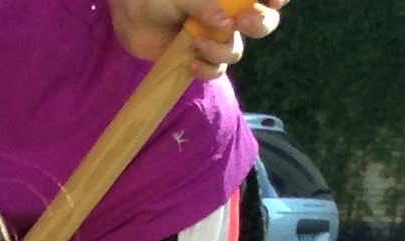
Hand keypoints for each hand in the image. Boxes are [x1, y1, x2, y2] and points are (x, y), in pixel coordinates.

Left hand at [109, 0, 284, 77]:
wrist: (130, 15)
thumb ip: (204, 4)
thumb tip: (227, 23)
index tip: (274, 1)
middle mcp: (230, 14)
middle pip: (264, 23)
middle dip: (259, 24)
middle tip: (241, 22)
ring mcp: (215, 37)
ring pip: (236, 51)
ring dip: (221, 51)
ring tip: (196, 43)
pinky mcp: (199, 57)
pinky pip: (216, 70)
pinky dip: (208, 70)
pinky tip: (191, 63)